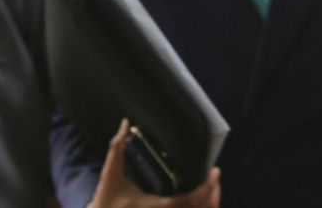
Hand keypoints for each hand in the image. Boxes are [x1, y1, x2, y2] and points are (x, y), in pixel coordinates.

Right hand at [87, 119, 220, 207]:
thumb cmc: (105, 199)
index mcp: (154, 206)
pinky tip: (198, 196)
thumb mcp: (110, 173)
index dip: (204, 189)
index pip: (186, 201)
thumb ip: (117, 147)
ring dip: (206, 203)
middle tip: (214, 176)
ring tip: (209, 185)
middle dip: (211, 195)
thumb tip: (125, 123)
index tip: (215, 172)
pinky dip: (197, 207)